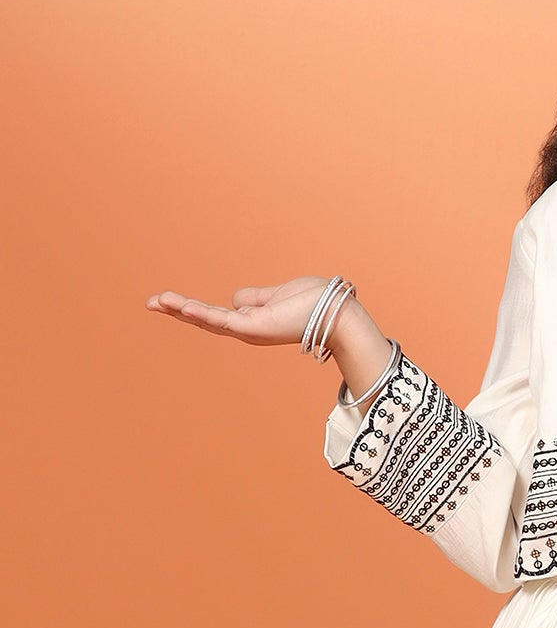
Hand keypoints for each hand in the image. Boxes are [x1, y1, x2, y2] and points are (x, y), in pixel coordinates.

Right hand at [144, 276, 342, 347]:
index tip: (165, 300)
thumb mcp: (276, 295)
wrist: (337, 313)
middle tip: (149, 303)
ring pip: (207, 320)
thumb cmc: (314, 303)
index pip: (213, 315)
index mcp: (250, 322)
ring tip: (156, 302)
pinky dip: (201, 313)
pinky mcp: (255, 328)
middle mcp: (246, 330)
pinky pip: (222, 320)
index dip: (189, 309)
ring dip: (181, 310)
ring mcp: (249, 331)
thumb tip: (235, 299)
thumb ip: (254, 298)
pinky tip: (182, 306)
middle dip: (176, 311)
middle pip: (203, 321)